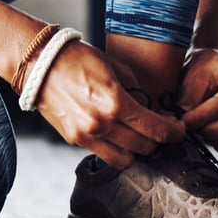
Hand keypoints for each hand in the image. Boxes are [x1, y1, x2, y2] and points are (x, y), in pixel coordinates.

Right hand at [34, 40, 184, 169]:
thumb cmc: (76, 58)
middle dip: (158, 140)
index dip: (175, 133)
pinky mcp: (74, 139)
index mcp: (116, 102)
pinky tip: (117, 135)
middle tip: (160, 130)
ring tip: (138, 136)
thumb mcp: (114, 66)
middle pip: (145, 147)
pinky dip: (116, 149)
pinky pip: (104, 155)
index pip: (157, 130)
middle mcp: (102, 124)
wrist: (38, 63)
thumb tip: (149, 108)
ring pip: (126, 160)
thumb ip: (135, 90)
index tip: (179, 130)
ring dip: (137, 150)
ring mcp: (87, 135)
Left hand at [176, 47, 217, 155]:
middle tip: (191, 126)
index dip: (204, 115)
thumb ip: (190, 98)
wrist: (215, 69)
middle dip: (212, 130)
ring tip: (199, 126)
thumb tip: (184, 124)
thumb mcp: (195, 75)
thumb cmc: (207, 68)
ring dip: (216, 138)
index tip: (185, 121)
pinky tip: (210, 131)